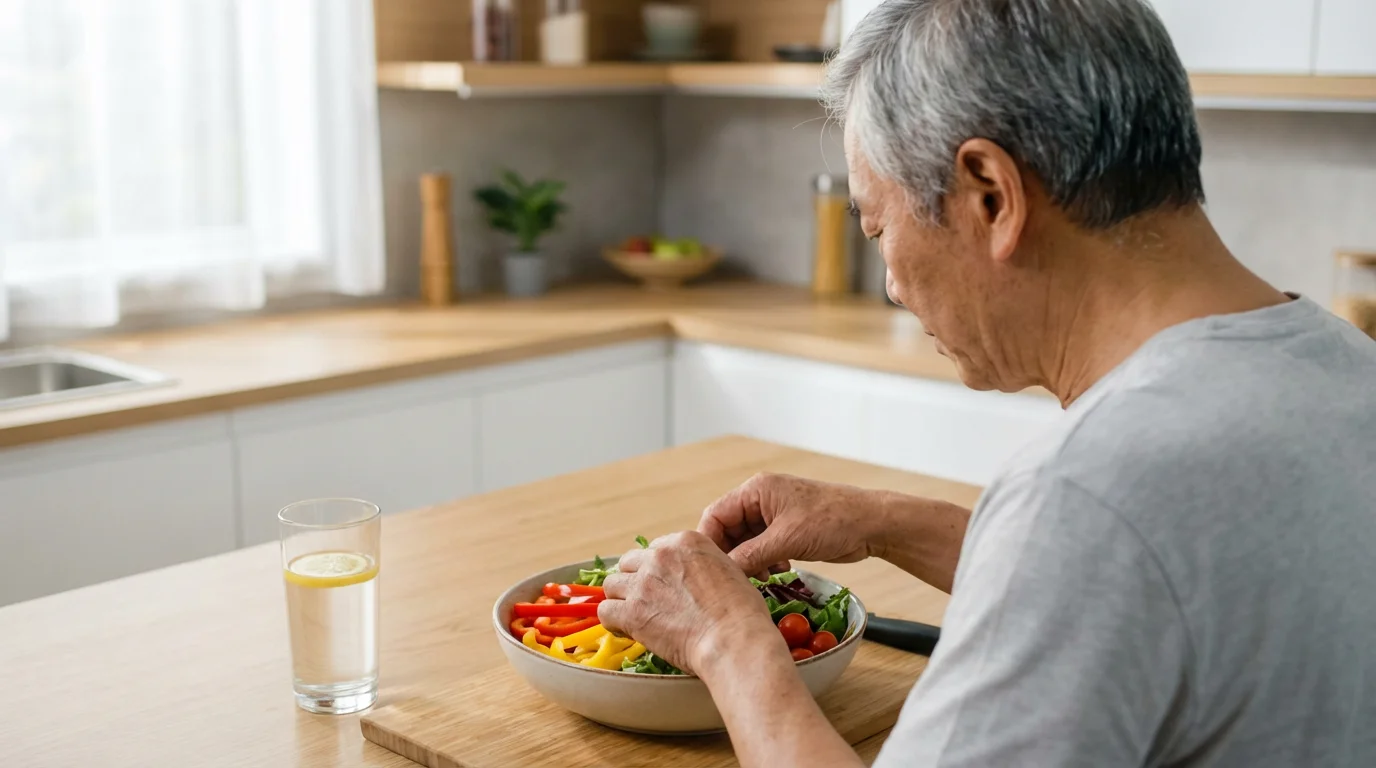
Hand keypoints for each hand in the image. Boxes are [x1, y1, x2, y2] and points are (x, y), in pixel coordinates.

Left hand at [598, 531, 781, 676]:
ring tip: (635, 617)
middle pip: (629, 564)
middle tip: (647, 602)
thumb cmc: (741, 612)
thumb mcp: (728, 570)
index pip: (655, 549)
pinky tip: (627, 630)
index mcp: (685, 542)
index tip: (663, 586)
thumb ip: (703, 566)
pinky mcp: (632, 612)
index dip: (657, 570)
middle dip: (635, 582)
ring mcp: (643, 584)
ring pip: (612, 585)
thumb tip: (694, 580)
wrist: (733, 639)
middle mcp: (660, 557)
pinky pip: (605, 612)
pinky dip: (613, 622)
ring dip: (621, 600)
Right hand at [699, 473, 885, 578]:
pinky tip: (777, 572)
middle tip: (735, 580)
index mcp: (756, 491)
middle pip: (729, 530)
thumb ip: (752, 556)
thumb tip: (724, 573)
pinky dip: (764, 562)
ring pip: (746, 542)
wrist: (871, 525)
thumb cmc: (832, 521)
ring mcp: (774, 516)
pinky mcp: (786, 530)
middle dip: (731, 555)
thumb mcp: (787, 539)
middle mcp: (761, 500)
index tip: (709, 569)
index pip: (716, 515)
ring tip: (761, 578)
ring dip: (749, 562)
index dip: (710, 542)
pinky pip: (762, 548)